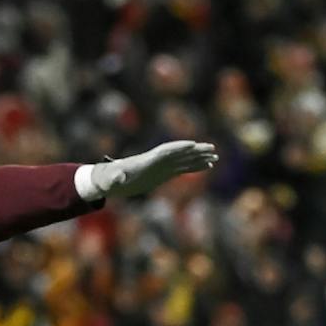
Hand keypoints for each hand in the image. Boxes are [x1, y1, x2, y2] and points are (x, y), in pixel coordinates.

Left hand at [91, 141, 218, 198]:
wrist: (111, 181)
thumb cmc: (110, 179)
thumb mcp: (111, 180)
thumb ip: (115, 178)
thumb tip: (116, 179)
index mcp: (147, 160)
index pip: (165, 151)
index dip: (178, 148)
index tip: (192, 145)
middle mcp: (157, 160)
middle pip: (179, 152)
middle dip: (195, 150)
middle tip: (212, 148)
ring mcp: (162, 166)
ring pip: (184, 160)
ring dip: (199, 158)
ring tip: (215, 157)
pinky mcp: (164, 173)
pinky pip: (183, 168)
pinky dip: (195, 167)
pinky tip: (207, 166)